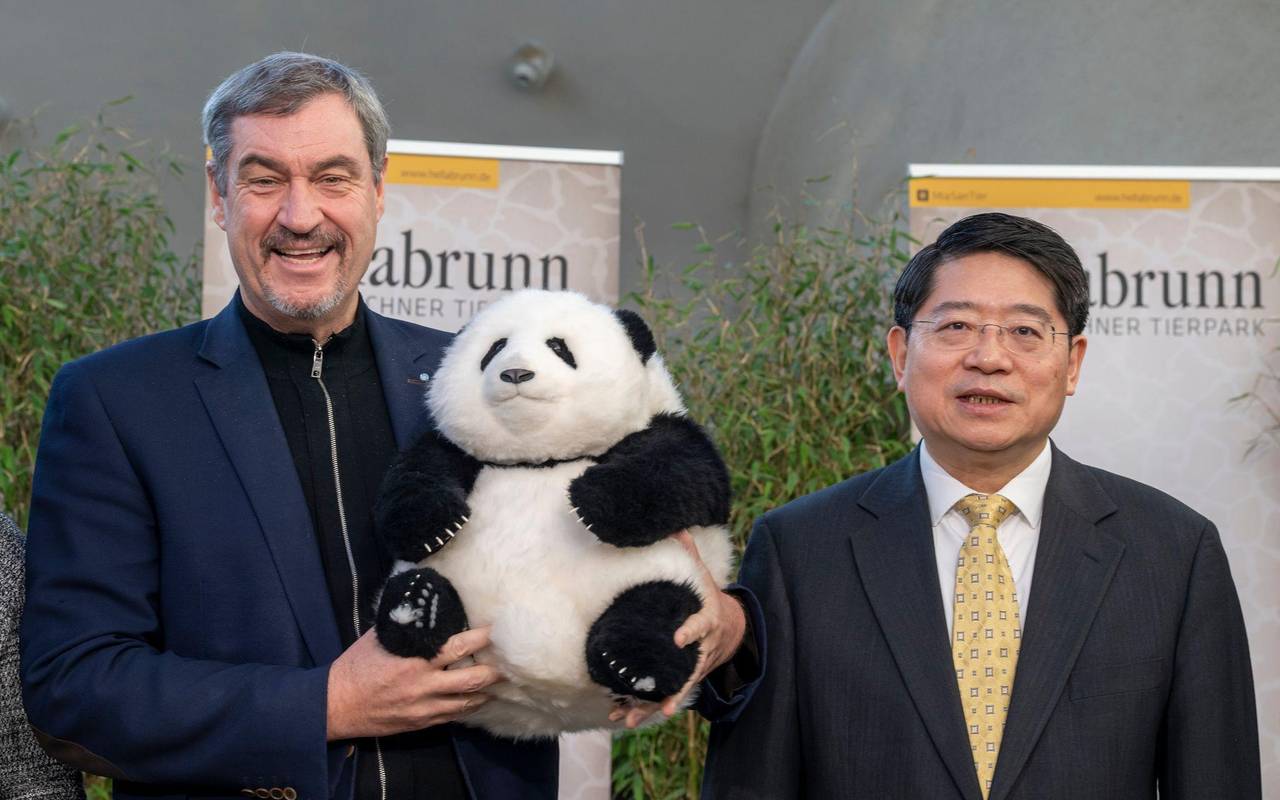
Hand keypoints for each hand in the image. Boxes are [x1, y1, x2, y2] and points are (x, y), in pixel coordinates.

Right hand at [327, 626, 503, 739]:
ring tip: (501, 683)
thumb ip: (405, 626)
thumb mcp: (378, 638)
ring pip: (466, 702)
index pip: (458, 647)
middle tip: (510, 662)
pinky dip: (467, 708)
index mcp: (414, 660)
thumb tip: (424, 606)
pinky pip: (452, 716)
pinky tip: (478, 700)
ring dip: (486, 692)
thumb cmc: (355, 666)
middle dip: (494, 671)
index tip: (496, 630)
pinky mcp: (420, 723)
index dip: (481, 639)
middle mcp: (423, 685)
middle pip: (471, 679)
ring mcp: (423, 707)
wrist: (335, 705)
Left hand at [609, 530, 746, 728]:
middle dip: (672, 687)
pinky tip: (625, 719)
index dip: (690, 632)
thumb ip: (688, 555)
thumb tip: (675, 526)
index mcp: (706, 621)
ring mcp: (693, 666)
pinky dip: (646, 707)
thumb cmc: (708, 597)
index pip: (699, 626)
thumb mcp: (702, 576)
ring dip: (650, 706)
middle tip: (658, 701)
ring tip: (629, 719)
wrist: (730, 627)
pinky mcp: (683, 677)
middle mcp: (701, 649)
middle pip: (687, 670)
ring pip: (672, 690)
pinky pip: (663, 693)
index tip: (678, 638)